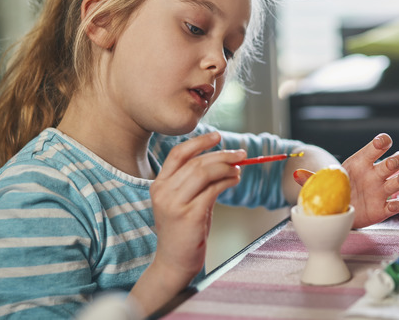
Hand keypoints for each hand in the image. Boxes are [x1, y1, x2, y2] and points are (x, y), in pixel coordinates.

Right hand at [144, 132, 244, 297]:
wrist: (174, 262)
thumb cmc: (182, 232)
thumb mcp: (183, 202)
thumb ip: (196, 182)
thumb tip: (224, 162)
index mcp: (158, 185)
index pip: (177, 154)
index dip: (198, 142)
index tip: (216, 136)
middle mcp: (163, 192)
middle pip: (195, 162)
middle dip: (221, 155)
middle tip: (240, 154)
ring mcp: (174, 204)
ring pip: (204, 173)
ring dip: (226, 167)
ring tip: (239, 169)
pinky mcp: (189, 215)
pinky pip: (212, 190)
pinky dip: (227, 181)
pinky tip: (234, 180)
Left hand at [294, 133, 398, 227]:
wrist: (339, 210)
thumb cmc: (336, 189)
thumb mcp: (324, 182)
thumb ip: (312, 178)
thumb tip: (296, 173)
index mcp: (362, 162)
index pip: (376, 146)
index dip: (382, 141)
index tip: (383, 142)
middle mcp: (376, 174)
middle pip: (396, 160)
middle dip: (397, 159)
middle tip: (390, 164)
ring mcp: (382, 190)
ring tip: (397, 181)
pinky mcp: (384, 208)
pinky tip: (393, 204)